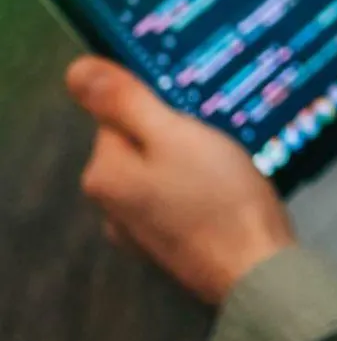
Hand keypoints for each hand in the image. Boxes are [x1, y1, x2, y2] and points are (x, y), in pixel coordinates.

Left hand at [66, 57, 296, 305]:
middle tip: (216, 136)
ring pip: (160, 169)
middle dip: (176, 132)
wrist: (257, 269)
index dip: (160, 104)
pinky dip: (196, 187)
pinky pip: (175, 196)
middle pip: (139, 142)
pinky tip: (224, 191)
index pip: (119, 113)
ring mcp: (136, 231)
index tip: (195, 112)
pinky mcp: (166, 246)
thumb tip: (75, 70)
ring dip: (189, 158)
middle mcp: (109, 205)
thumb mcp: (174, 134)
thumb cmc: (217, 195)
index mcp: (104, 173)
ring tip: (226, 162)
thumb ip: (125, 101)